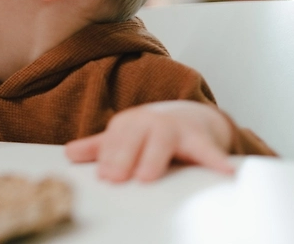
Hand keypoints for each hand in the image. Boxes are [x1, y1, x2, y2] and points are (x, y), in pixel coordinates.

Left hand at [64, 101, 235, 182]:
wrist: (190, 115)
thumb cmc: (151, 131)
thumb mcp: (125, 136)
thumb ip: (99, 147)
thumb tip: (68, 153)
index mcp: (129, 123)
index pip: (115, 138)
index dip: (108, 156)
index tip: (103, 176)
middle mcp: (150, 122)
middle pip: (135, 136)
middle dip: (124, 155)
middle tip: (116, 177)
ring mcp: (176, 128)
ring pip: (163, 140)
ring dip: (154, 157)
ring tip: (146, 176)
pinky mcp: (201, 139)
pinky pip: (208, 150)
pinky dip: (216, 160)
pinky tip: (225, 172)